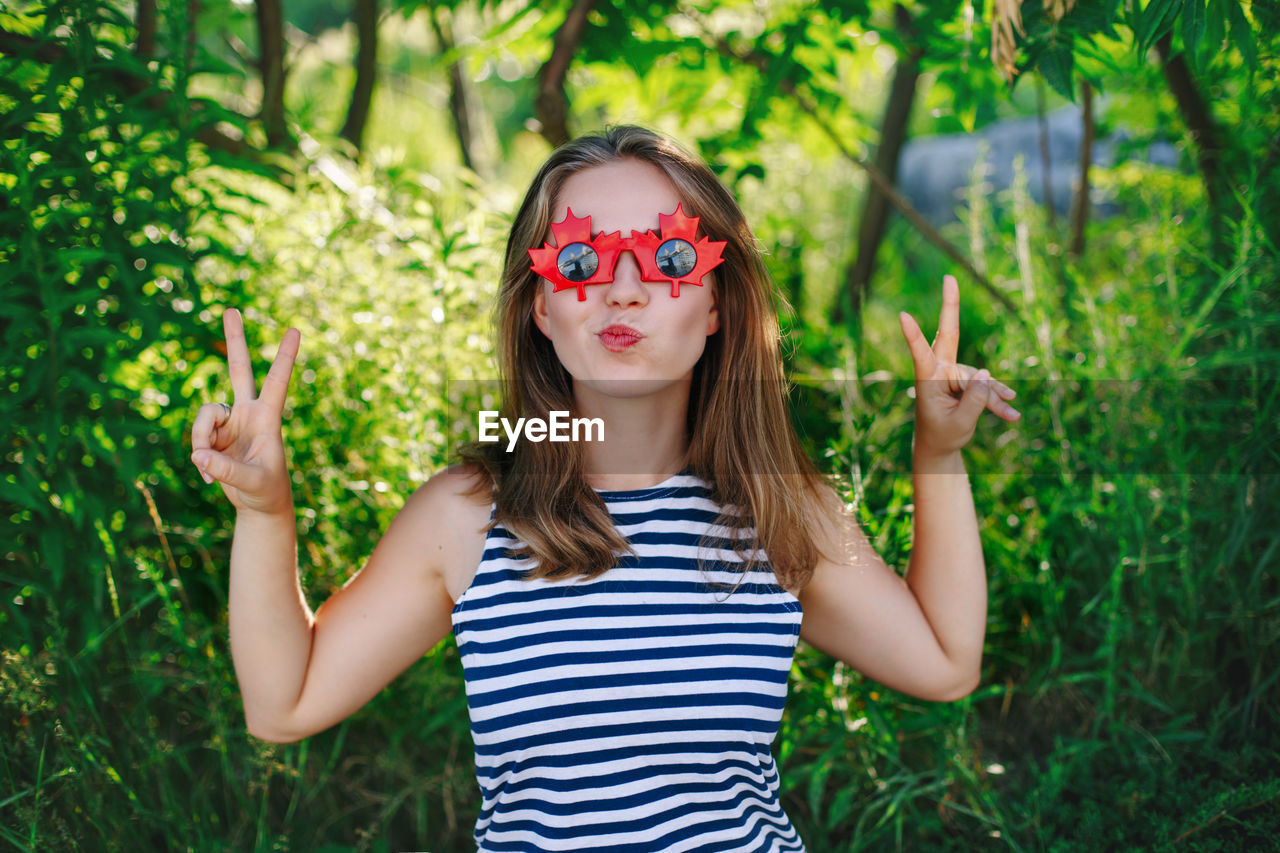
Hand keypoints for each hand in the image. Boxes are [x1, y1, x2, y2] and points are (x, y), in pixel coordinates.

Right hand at [190, 308, 300, 515]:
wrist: (258, 505)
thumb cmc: (266, 491)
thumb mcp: (251, 482)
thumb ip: (226, 470)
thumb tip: (199, 454)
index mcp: (268, 418)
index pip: (277, 382)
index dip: (284, 357)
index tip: (295, 329)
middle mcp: (248, 413)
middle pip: (239, 370)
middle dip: (235, 341)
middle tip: (231, 309)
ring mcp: (229, 422)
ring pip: (205, 416)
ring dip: (202, 440)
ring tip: (211, 469)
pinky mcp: (213, 435)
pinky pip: (197, 437)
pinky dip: (200, 458)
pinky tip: (209, 477)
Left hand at [898, 275, 1019, 458]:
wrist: (941, 447)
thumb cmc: (942, 435)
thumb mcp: (960, 423)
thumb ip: (974, 400)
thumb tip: (986, 374)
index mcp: (927, 381)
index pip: (920, 354)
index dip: (913, 336)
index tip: (902, 315)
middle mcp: (939, 371)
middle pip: (950, 336)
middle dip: (951, 306)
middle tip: (949, 277)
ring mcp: (955, 374)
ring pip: (980, 378)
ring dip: (994, 398)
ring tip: (1010, 414)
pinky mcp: (968, 381)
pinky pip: (987, 386)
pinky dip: (999, 400)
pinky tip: (1012, 413)